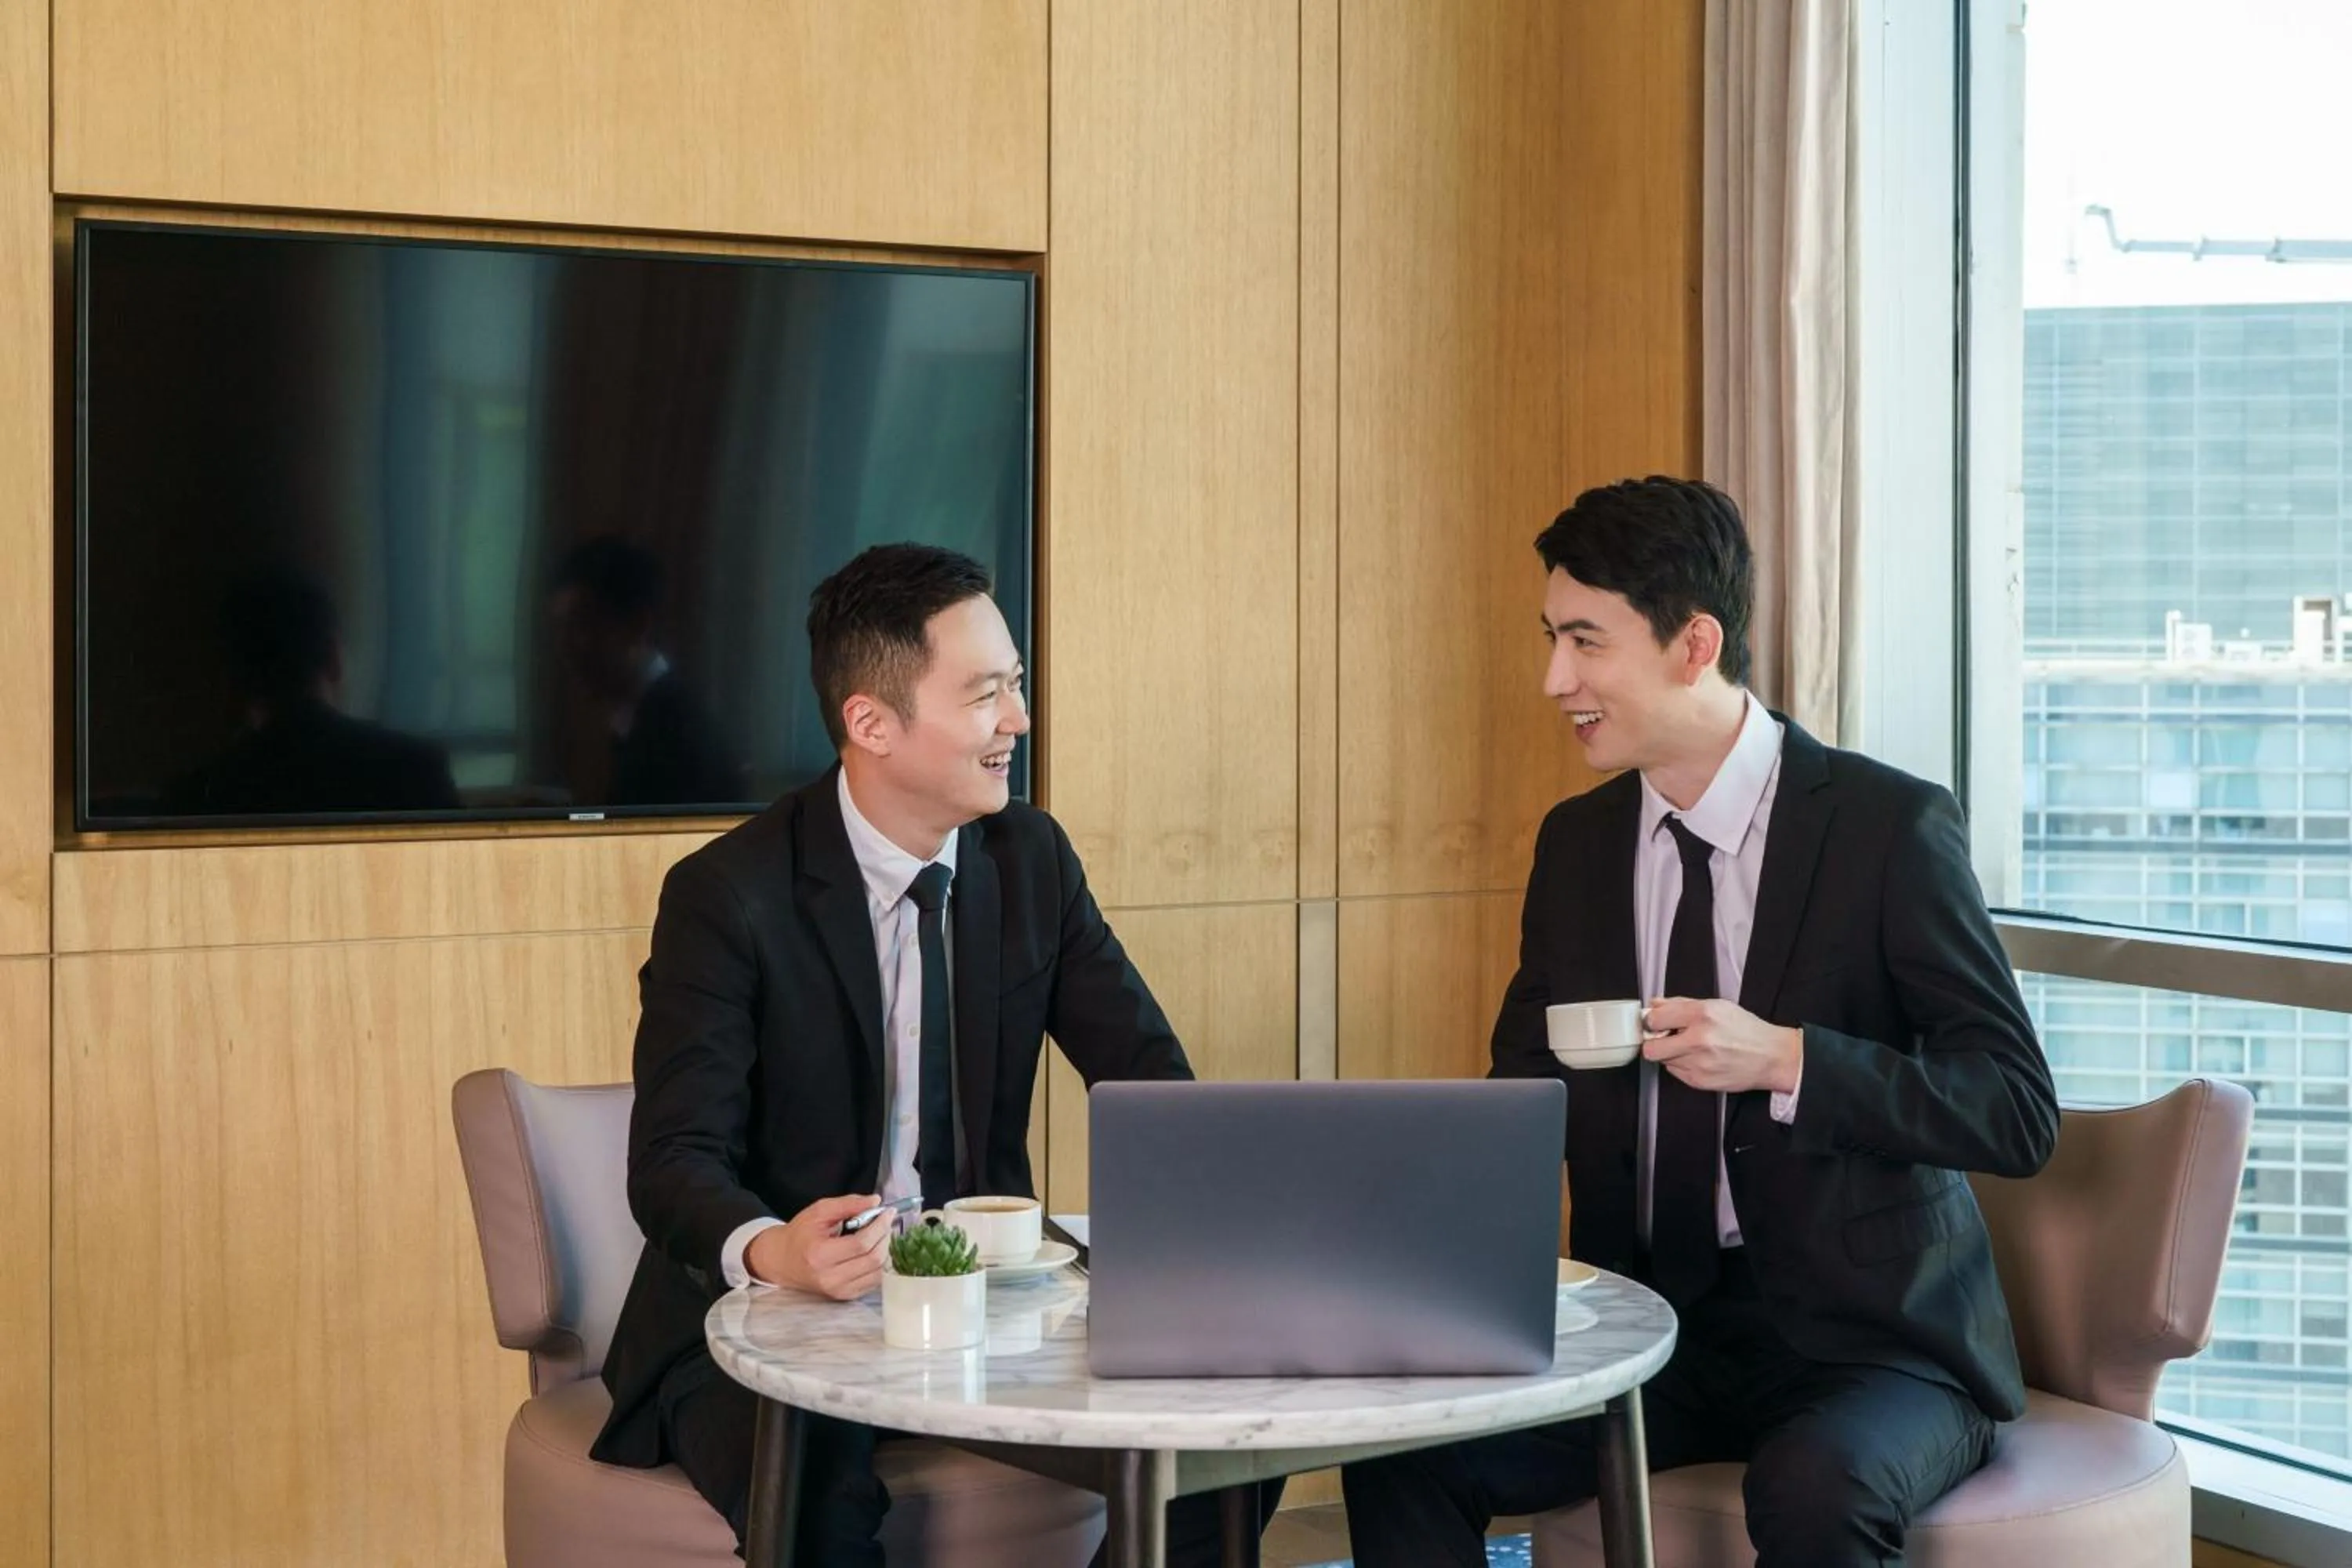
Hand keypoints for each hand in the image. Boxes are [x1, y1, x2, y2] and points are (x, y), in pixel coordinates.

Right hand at [744, 1193, 892, 1299]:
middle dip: (885, 1237)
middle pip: (873, 1259)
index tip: (888, 1212)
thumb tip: (876, 1201)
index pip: (861, 1244)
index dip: (879, 1226)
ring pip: (878, 1272)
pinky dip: (880, 1264)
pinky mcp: (845, 1296)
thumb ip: (848, 1204)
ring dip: (886, 1250)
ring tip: (882, 1234)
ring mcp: (838, 1290)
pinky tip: (876, 1249)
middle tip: (886, 1222)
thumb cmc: (800, 1234)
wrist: (783, 1260)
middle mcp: (830, 1278)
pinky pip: (874, 1281)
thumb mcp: (819, 1211)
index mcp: (820, 1255)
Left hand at [1641, 997, 1802, 1094]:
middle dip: (1654, 1042)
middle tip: (1663, 1038)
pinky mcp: (1700, 1081)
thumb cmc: (1746, 1031)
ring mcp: (1698, 1063)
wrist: (1771, 1057)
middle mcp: (1699, 1039)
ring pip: (1663, 1061)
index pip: (1654, 1019)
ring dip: (1670, 1054)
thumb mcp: (1717, 1006)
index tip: (1655, 1022)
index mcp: (1702, 1015)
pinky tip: (1698, 1059)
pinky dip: (1681, 1065)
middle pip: (1651, 1047)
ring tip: (1689, 1047)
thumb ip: (1681, 1004)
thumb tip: (1655, 1004)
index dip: (1651, 1021)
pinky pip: (1675, 1072)